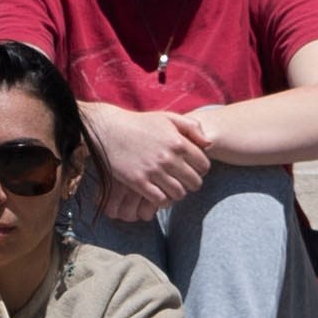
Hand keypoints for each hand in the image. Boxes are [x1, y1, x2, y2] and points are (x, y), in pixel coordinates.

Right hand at [85, 103, 209, 221]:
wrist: (108, 130)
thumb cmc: (140, 123)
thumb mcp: (168, 118)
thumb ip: (192, 127)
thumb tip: (208, 144)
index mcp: (178, 142)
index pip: (204, 165)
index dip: (200, 170)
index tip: (191, 169)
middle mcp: (168, 158)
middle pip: (194, 182)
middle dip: (191, 183)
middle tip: (182, 180)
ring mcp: (153, 171)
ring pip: (179, 194)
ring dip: (177, 193)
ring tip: (170, 187)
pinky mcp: (139, 182)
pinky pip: (160, 200)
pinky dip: (162, 200)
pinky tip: (158, 193)